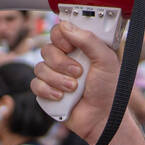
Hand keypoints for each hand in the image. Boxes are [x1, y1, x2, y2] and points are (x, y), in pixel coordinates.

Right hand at [32, 20, 121, 143]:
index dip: (62, 38)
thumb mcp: (106, 60)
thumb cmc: (109, 91)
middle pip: (47, 49)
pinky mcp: (47, 91)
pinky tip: (61, 97)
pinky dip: (48, 91)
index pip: (59, 32)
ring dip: (58, 80)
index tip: (70, 47)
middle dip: (62, 63)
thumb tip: (66, 25)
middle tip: (78, 73)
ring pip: (40, 67)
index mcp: (80, 49)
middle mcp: (66, 60)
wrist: (102, 119)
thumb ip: (88, 40)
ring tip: (74, 89)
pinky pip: (35, 84)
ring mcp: (55, 76)